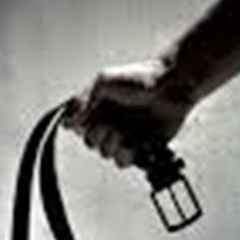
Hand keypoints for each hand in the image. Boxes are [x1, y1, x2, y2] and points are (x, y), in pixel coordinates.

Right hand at [63, 58, 195, 167]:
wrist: (172, 86)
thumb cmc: (142, 78)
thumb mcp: (103, 81)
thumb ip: (82, 101)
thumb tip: (67, 122)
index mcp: (98, 108)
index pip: (77, 126)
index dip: (80, 126)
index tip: (86, 120)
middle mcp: (109, 123)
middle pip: (90, 142)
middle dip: (98, 134)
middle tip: (110, 123)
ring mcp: (123, 136)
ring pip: (105, 153)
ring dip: (112, 143)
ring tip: (124, 131)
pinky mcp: (138, 148)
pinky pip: (122, 162)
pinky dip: (126, 155)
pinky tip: (133, 143)